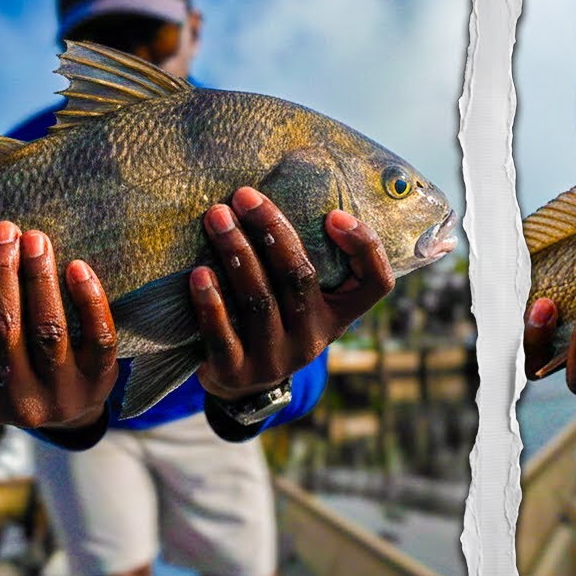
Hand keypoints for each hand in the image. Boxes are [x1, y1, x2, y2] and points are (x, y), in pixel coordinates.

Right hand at [0, 222, 118, 438]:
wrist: (78, 413)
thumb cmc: (24, 376)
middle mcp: (20, 403)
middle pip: (3, 331)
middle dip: (3, 275)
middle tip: (6, 232)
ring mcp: (63, 394)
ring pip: (48, 329)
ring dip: (40, 278)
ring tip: (36, 241)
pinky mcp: (100, 381)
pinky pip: (99, 337)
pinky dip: (89, 300)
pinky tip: (78, 268)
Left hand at [192, 186, 394, 401]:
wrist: (242, 386)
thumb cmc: (276, 320)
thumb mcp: (304, 298)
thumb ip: (307, 259)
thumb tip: (287, 190)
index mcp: (339, 315)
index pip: (376, 283)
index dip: (363, 248)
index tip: (334, 215)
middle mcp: (313, 339)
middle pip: (300, 277)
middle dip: (271, 230)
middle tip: (244, 196)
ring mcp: (275, 358)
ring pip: (259, 299)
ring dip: (237, 253)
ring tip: (217, 218)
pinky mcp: (236, 372)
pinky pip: (223, 334)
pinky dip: (211, 302)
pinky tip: (199, 273)